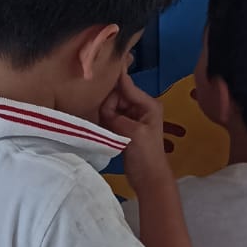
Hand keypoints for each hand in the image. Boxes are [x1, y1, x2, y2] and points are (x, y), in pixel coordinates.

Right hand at [99, 73, 171, 188]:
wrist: (148, 179)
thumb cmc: (146, 155)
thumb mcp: (133, 133)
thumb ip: (116, 116)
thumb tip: (102, 104)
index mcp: (148, 104)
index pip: (126, 85)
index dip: (113, 78)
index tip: (98, 67)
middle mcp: (140, 106)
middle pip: (116, 95)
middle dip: (107, 103)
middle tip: (103, 119)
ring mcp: (131, 117)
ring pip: (111, 106)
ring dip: (104, 112)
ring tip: (102, 125)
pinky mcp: (123, 127)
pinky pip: (109, 117)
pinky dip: (103, 120)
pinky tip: (99, 126)